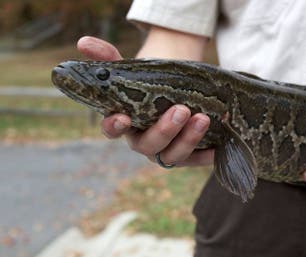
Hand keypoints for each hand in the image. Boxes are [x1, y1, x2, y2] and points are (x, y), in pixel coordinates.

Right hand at [76, 36, 213, 165]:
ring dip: (187, 140)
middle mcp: (143, 141)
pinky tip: (216, 148)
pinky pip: (196, 161)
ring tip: (203, 119)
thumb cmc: (151, 85)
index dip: (114, 127)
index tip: (122, 118)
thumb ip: (109, 57)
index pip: (113, 130)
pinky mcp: (188, 156)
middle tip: (181, 110)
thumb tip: (83, 42)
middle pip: (148, 145)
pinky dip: (205, 156)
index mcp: (125, 123)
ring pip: (172, 155)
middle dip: (164, 130)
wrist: (179, 93)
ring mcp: (166, 150)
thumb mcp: (133, 70)